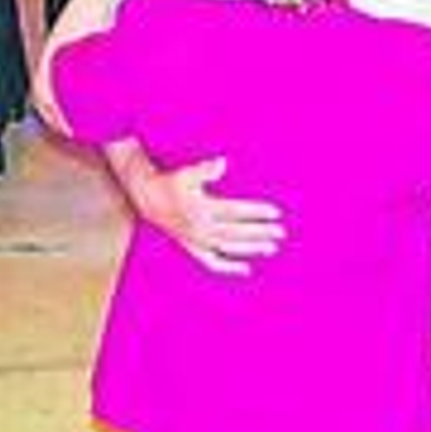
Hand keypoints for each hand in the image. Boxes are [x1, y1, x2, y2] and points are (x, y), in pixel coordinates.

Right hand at [131, 155, 285, 275]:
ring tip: (272, 247)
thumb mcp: (185, 174)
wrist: (148, 200)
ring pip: (228, 249)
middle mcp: (199, 228)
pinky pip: (212, 263)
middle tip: (282, 232)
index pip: (235, 212)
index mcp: (200, 209)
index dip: (256, 212)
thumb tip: (223, 162)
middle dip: (260, 232)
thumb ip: (204, 170)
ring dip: (251, 249)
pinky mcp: (193, 249)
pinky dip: (229, 268)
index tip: (276, 213)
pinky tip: (247, 269)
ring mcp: (196, 242)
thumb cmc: (171, 183)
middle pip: (235, 233)